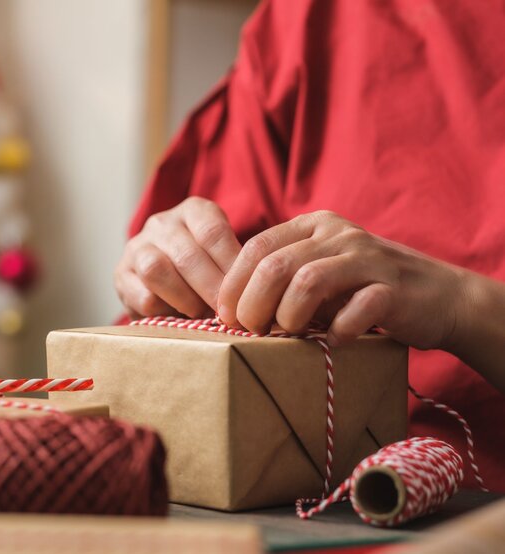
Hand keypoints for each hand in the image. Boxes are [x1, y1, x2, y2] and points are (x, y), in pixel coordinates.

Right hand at [115, 197, 240, 318]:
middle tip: (228, 312)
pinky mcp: (121, 275)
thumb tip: (252, 293)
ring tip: (202, 314)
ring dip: (184, 298)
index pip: (212, 232)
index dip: (230, 265)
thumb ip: (237, 267)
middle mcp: (162, 223)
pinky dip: (163, 310)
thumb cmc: (206, 269)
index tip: (244, 291)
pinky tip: (178, 316)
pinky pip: (141, 294)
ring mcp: (137, 247)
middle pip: (186, 255)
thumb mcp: (225, 256)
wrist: (166, 281)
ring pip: (156, 270)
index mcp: (193, 211)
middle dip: (211, 289)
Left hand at [217, 210, 466, 348]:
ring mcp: (367, 259)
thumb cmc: (363, 289)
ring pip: (307, 282)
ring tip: (289, 334)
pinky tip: (334, 341)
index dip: (233, 284)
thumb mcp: (320, 270)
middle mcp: (338, 234)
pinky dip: (338, 330)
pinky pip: (356, 309)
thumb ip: (282, 277)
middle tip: (252, 331)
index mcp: (313, 226)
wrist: (440, 296)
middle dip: (253, 304)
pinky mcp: (393, 289)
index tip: (226, 316)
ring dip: (289, 316)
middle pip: (274, 265)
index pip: (256, 247)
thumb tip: (231, 309)